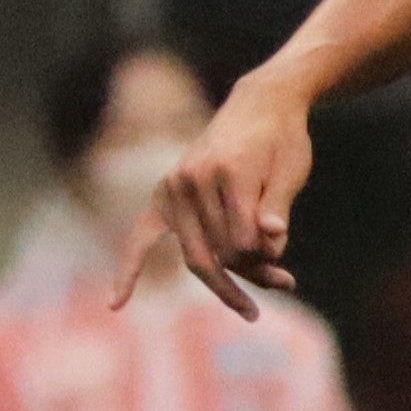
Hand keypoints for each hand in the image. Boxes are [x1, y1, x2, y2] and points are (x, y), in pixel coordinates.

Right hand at [128, 75, 316, 322]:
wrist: (259, 106)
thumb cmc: (282, 140)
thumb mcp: (292, 170)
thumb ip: (278, 206)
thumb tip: (271, 239)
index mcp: (227, 172)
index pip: (244, 243)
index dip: (267, 262)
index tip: (288, 274)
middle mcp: (192, 180)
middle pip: (218, 254)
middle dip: (251, 276)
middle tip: (286, 284)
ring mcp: (173, 188)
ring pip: (197, 256)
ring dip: (226, 280)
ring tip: (254, 300)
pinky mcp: (164, 195)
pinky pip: (140, 237)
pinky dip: (129, 269)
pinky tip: (118, 303)